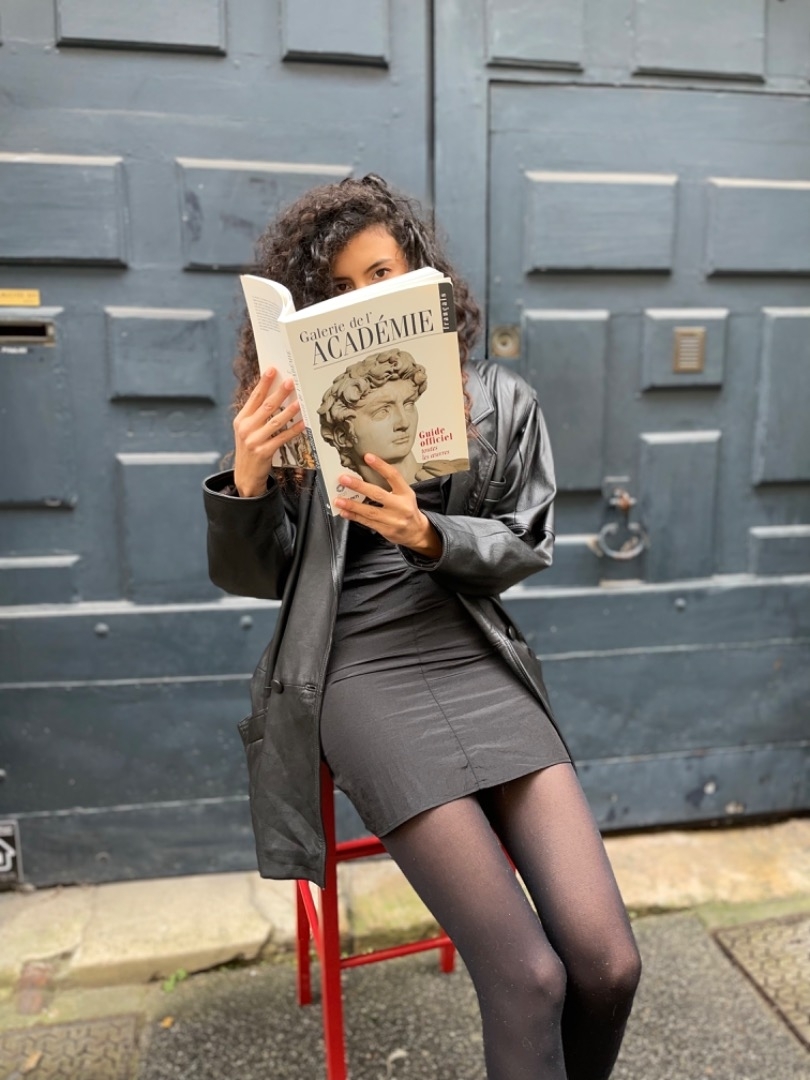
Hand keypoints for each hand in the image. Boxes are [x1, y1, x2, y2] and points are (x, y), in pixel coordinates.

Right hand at [232, 368, 306, 496]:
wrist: (245, 475)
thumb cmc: (250, 449)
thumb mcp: (247, 430)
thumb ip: (256, 415)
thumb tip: (273, 396)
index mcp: (241, 420)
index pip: (254, 397)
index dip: (264, 383)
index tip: (272, 370)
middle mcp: (246, 428)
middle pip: (266, 406)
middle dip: (279, 392)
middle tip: (290, 381)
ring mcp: (254, 440)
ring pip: (275, 421)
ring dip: (289, 410)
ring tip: (299, 401)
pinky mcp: (264, 452)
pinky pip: (282, 438)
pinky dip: (293, 430)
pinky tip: (302, 424)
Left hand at [334, 455, 442, 557]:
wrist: (416, 532)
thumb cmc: (407, 509)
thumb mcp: (404, 494)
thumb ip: (389, 485)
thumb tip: (364, 475)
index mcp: (406, 493)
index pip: (393, 476)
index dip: (380, 466)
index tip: (367, 457)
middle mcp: (400, 506)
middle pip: (378, 494)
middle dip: (359, 486)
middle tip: (344, 479)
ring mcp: (393, 519)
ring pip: (370, 511)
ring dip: (352, 504)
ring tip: (338, 499)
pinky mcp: (386, 530)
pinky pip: (367, 522)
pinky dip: (354, 516)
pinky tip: (344, 511)